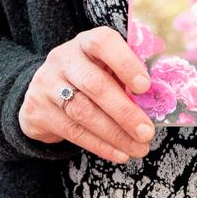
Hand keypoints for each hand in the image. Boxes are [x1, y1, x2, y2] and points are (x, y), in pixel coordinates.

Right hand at [19, 26, 154, 163]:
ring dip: (115, 134)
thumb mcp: (105, 69)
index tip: (146, 87)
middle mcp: (63, 59)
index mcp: (85, 43)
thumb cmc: (89, 78)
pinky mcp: (38, 111)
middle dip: (124, 111)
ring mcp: (47, 85)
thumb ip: (126, 77)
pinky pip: (73, 131)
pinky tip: (120, 154)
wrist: (43, 94)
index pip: (103, 43)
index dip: (126, 63)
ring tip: (139, 148)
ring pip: (83, 112)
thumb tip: (158, 99)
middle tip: (147, 132)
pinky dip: (100, 146)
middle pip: (94, 84)